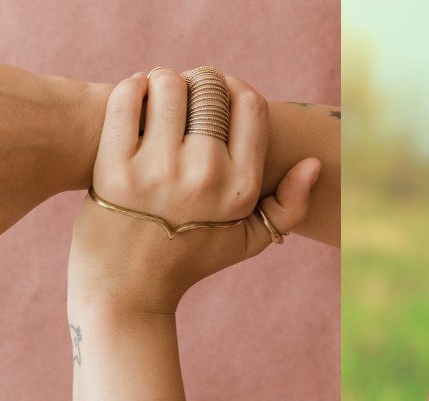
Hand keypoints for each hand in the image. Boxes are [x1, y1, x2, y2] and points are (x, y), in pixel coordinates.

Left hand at [68, 71, 320, 316]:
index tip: (217, 96)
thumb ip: (289, 206)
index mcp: (240, 190)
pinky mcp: (115, 167)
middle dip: (198, 84)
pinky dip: (132, 89)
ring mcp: (158, 171)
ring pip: (169, 83)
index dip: (234, 89)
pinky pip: (130, 97)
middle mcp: (204, 176)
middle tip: (185, 97)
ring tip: (159, 99)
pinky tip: (136, 102)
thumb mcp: (248, 241)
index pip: (250, 104)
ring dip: (163, 82)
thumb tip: (313, 163)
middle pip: (210, 88)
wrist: (129, 290)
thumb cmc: (191, 258)